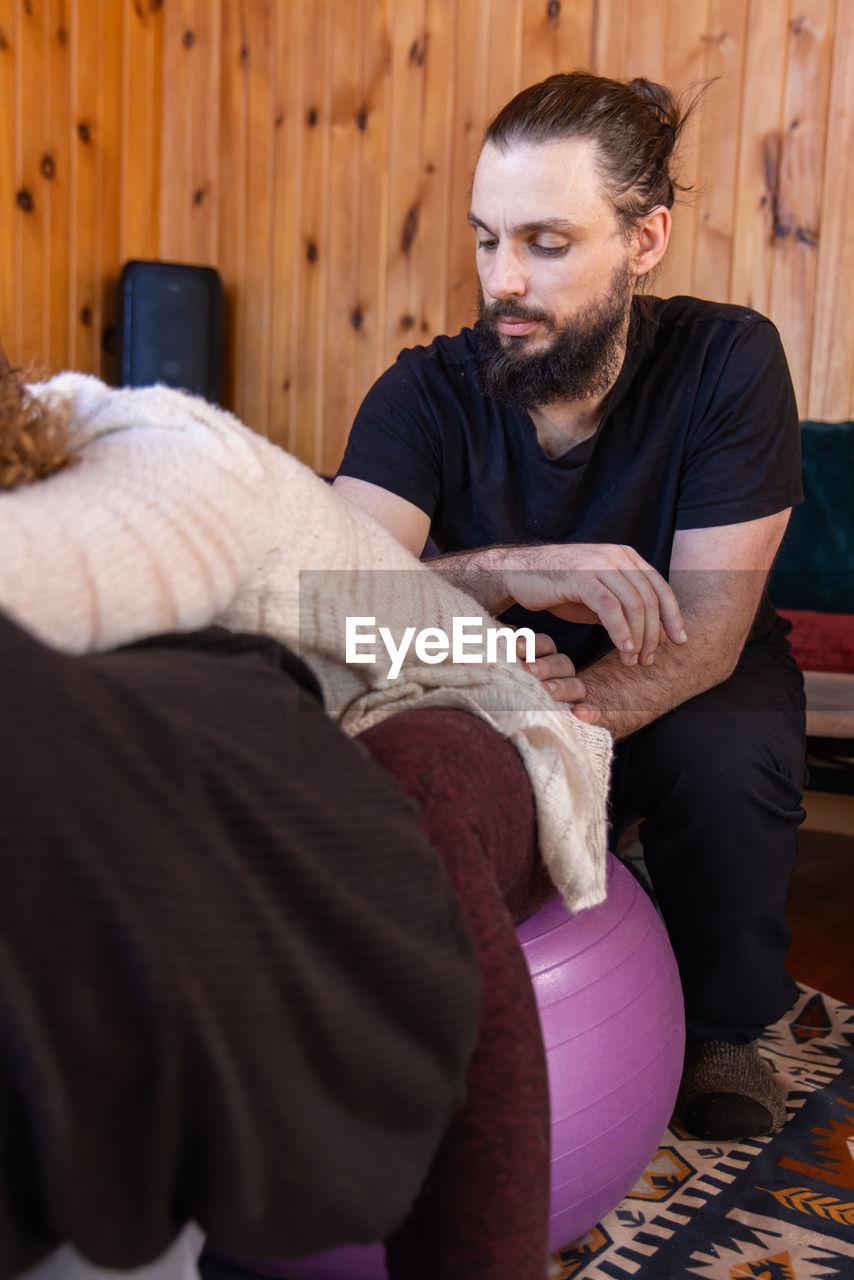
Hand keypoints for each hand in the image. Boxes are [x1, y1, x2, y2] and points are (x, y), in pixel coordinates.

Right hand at [501, 543, 686, 666]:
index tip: (680, 641)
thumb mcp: (598, 597)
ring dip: (638, 637)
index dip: (673, 615)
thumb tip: (655, 634)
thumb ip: (624, 609)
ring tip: (633, 661)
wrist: (518, 574)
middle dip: (654, 634)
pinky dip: (620, 630)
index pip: (660, 587)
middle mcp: (616, 555)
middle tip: (649, 660)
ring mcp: (599, 563)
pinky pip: (610, 606)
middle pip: (650, 598)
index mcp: (625, 556)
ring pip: (633, 603)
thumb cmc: (559, 588)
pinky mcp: (581, 576)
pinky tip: (623, 649)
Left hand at [516, 632, 601, 723]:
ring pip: (576, 686)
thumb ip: (508, 651)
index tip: (515, 646)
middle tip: (528, 669)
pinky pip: (595, 713)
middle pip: (561, 664)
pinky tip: (581, 713)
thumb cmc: (512, 690)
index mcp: (545, 659)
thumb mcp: (507, 670)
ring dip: (562, 687)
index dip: (532, 643)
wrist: (538, 726)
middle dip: (544, 665)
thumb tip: (504, 632)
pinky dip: (591, 713)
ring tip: (547, 691)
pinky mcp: (584, 716)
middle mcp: (561, 675)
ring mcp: (573, 696)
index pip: (544, 645)